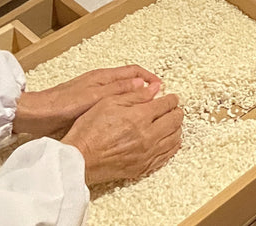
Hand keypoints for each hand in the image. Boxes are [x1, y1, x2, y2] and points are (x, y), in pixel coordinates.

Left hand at [14, 66, 161, 138]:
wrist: (35, 114)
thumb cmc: (63, 105)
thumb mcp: (94, 98)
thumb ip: (119, 90)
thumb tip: (145, 85)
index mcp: (104, 76)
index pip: (134, 72)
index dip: (149, 78)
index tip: (161, 88)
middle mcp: (100, 81)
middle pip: (129, 79)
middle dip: (145, 86)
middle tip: (158, 99)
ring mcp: (92, 92)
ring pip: (121, 90)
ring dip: (135, 97)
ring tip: (146, 109)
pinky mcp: (86, 104)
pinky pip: (112, 101)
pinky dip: (123, 106)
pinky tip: (124, 118)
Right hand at [62, 89, 182, 185]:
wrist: (79, 160)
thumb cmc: (89, 130)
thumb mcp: (109, 102)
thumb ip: (134, 94)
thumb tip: (155, 87)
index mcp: (140, 117)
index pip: (167, 104)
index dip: (172, 98)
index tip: (172, 97)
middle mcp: (147, 136)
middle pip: (174, 121)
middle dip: (177, 112)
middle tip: (174, 108)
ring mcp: (146, 154)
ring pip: (174, 140)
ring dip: (176, 129)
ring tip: (172, 123)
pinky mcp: (142, 168)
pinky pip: (166, 157)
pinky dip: (171, 147)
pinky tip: (169, 142)